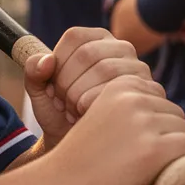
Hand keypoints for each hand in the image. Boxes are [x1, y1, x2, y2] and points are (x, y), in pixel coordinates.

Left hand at [24, 27, 150, 145]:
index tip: (54, 86)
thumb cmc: (61, 115)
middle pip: (88, 54)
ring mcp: (139, 69)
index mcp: (96, 39)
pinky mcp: (151, 91)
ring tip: (75, 111)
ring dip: (81, 96)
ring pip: (105, 69)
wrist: (81, 147)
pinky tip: (90, 117)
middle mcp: (122, 48)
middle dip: (68, 83)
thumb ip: (34, 73)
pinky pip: (120, 92)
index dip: (58, 64)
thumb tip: (46, 61)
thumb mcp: (41, 93)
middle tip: (64, 104)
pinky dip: (97, 107)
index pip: (75, 38)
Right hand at [43, 74, 184, 184]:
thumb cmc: (78, 160)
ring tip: (155, 170)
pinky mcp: (155, 149)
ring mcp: (145, 123)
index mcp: (121, 85)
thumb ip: (124, 112)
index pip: (160, 99)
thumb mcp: (100, 117)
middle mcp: (135, 98)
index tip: (140, 144)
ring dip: (177, 151)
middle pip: (175, 114)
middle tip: (146, 162)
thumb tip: (162, 123)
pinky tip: (173, 174)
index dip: (155, 123)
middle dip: (168, 137)